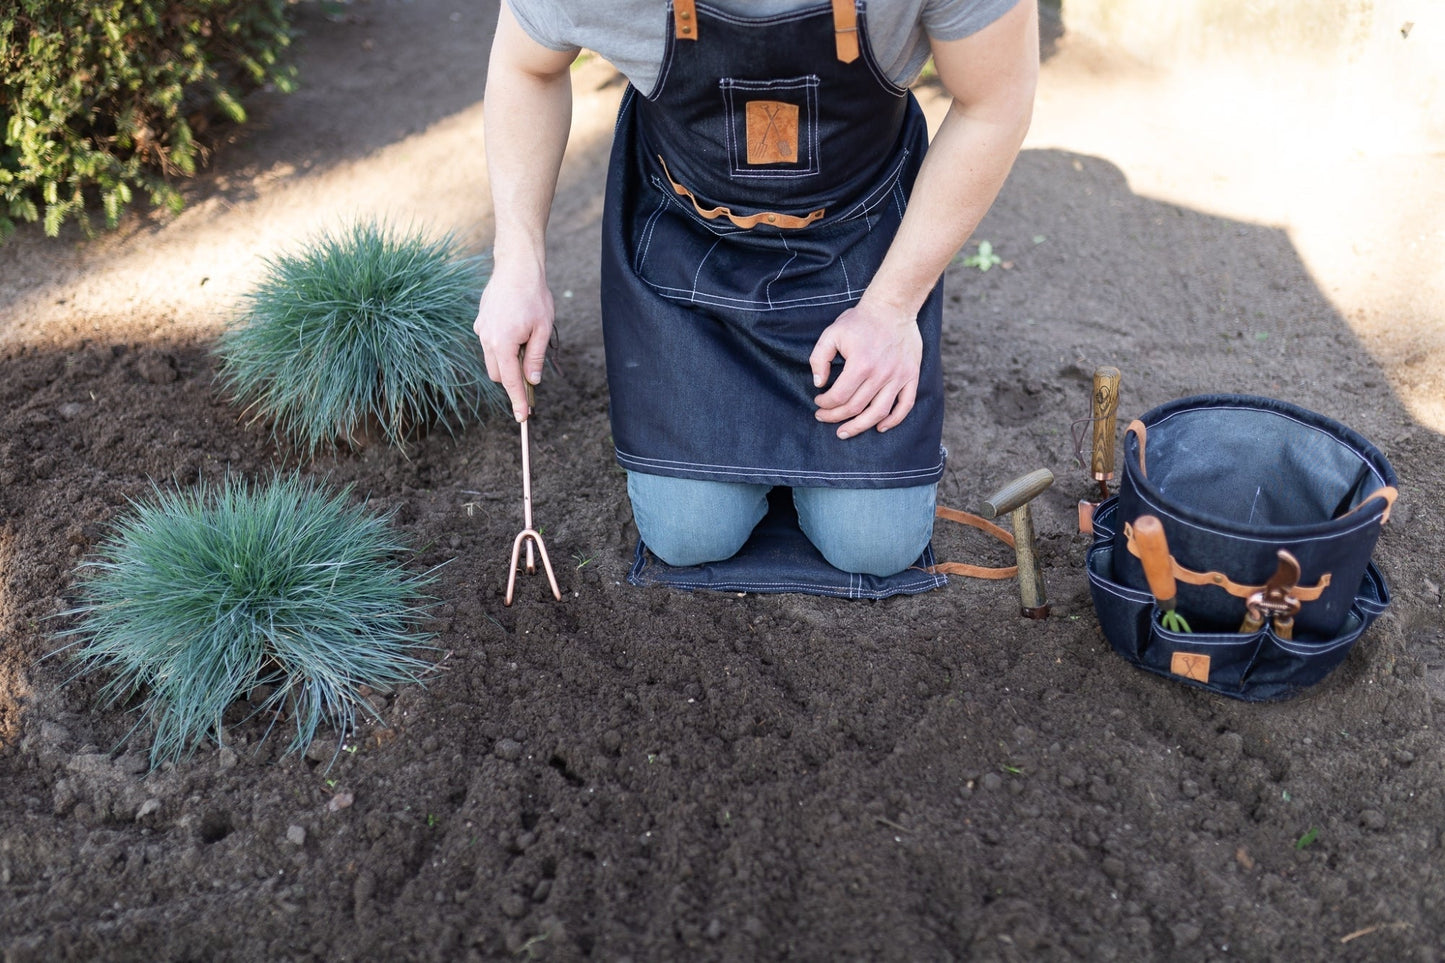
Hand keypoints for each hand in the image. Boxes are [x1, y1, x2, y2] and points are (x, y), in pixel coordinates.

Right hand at [473, 261, 553, 421]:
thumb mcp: (543, 330)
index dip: (517, 400)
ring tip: (527, 339)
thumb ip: (535, 358)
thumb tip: (532, 381)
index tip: (522, 417)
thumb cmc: (534, 296)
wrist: (517, 267)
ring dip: (507, 360)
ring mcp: (481, 329)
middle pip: (497, 374)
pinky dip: (502, 345)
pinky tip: (516, 327)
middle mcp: (486, 338)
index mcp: (502, 343)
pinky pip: (490, 342)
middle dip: (512, 379)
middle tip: (532, 373)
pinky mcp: (480, 321)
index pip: (509, 381)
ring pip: (492, 358)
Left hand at [808, 296, 921, 438]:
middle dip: (836, 417)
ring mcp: (898, 377)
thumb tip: (819, 383)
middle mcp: (881, 374)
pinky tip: (879, 427)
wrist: (893, 308)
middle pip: (856, 408)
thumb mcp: (832, 333)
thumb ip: (819, 358)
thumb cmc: (860, 321)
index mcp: (860, 364)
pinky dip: (893, 420)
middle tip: (824, 417)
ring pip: (878, 412)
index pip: (839, 396)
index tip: (819, 402)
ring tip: (845, 431)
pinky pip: (905, 405)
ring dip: (860, 426)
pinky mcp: (911, 376)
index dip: (825, 404)